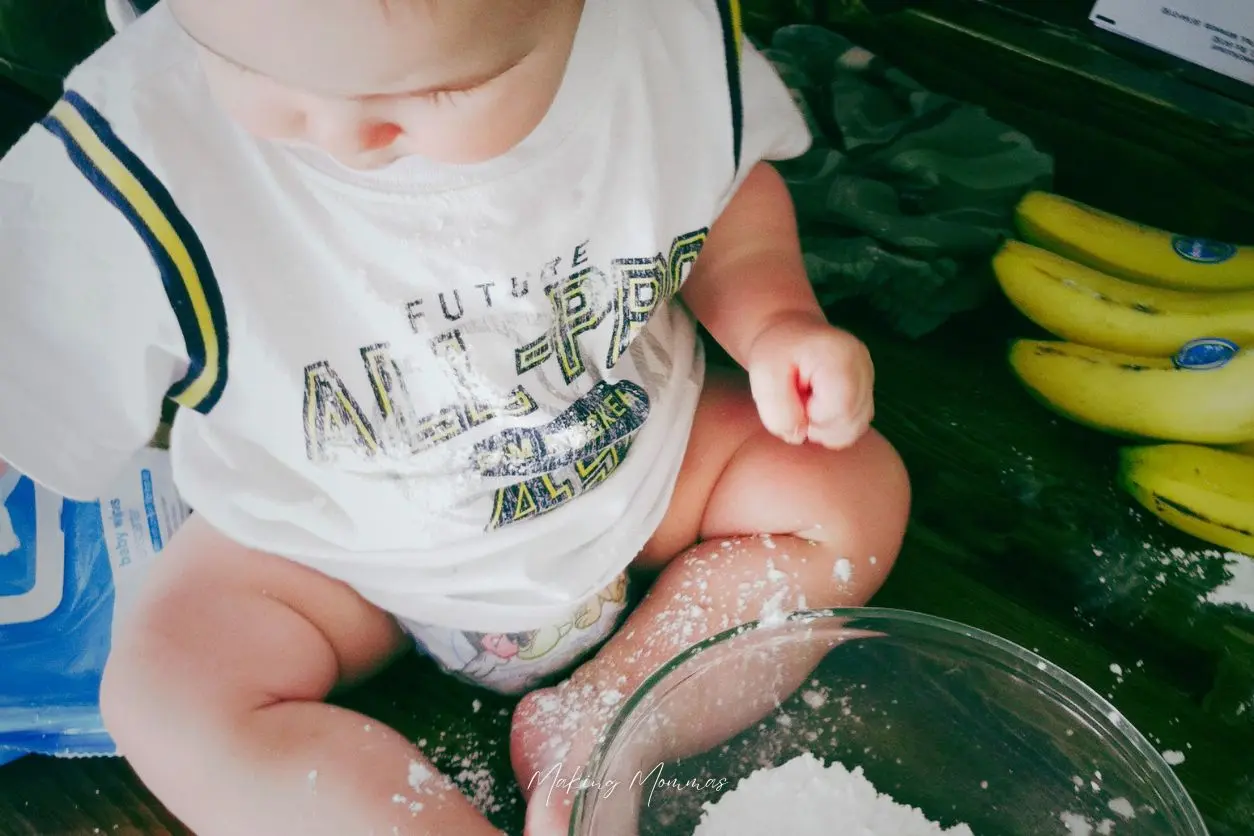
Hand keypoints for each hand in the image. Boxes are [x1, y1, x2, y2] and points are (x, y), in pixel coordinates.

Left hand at [745, 313, 874, 449]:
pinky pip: (855, 425)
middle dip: (817, 425)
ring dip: (824, 427)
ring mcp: (869, 379)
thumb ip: (778, 411)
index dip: (812, 417)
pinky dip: (833, 425)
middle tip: (797, 402)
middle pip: (850, 423)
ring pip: (855, 428)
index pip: (840, 409)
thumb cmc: (775, 352)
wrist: (789, 332)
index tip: (794, 398)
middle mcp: (863, 366)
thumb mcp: (764, 376)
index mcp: (841, 355)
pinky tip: (817, 406)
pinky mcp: (867, 391)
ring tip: (806, 402)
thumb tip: (799, 436)